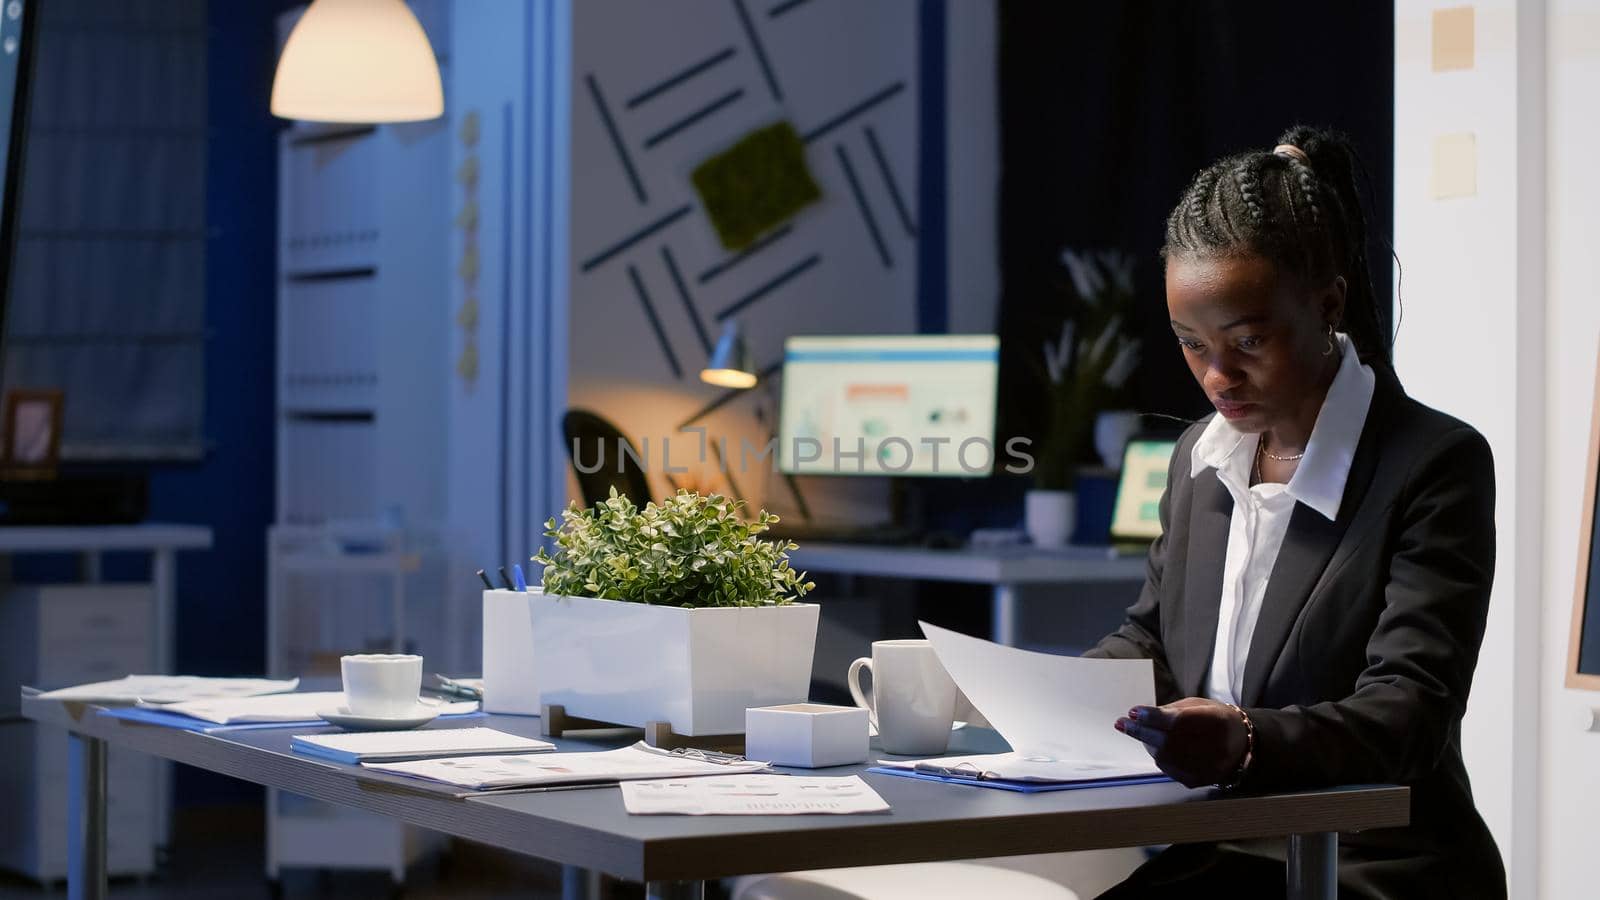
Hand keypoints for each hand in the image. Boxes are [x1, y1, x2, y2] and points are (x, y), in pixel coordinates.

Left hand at [1114, 697, 1247, 787]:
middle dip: (1141, 731)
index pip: (1178, 721)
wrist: (1241, 746)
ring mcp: (1206, 767)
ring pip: (1164, 757)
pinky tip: (1156, 746)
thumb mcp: (1198, 706)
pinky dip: (1158, 755)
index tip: (1134, 712)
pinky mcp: (1197, 780)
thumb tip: (1141, 715)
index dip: (1153, 717)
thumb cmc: (1215, 719)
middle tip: (1122, 723)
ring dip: (1147, 743)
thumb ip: (1171, 710)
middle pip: (1168, 741)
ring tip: (1140, 732)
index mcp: (1216, 722)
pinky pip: (1168, 768)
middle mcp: (1214, 747)